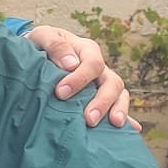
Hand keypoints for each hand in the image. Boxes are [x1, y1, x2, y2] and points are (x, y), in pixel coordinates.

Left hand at [24, 24, 138, 129]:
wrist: (35, 55)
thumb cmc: (40, 45)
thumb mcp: (42, 36)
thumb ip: (55, 45)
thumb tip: (71, 64)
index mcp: (87, 50)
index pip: (92, 64)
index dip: (80, 79)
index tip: (61, 93)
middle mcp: (99, 68)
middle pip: (112, 82)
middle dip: (103, 101)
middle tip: (89, 119)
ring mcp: (102, 84)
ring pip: (120, 95)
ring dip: (118, 110)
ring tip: (114, 124)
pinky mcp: (100, 99)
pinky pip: (117, 109)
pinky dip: (127, 119)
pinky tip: (132, 130)